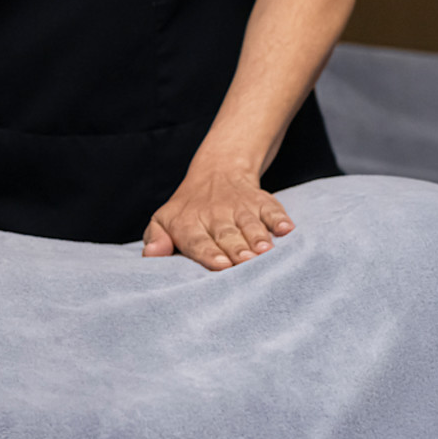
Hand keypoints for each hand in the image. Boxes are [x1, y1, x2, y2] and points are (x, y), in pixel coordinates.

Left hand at [143, 165, 294, 270]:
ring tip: (265, 251)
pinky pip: (272, 209)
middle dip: (236, 249)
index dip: (209, 253)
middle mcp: (215, 215)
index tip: (221, 265)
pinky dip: (279, 218)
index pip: (197, 241)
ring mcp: (240, 208)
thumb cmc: (188, 211)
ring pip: (250, 224)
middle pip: (226, 235)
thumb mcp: (163, 221)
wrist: (216, 173)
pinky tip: (287, 229)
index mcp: (188, 224)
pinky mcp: (261, 201)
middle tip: (245, 261)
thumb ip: (156, 239)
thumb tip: (150, 254)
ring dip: (258, 237)